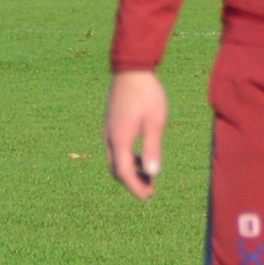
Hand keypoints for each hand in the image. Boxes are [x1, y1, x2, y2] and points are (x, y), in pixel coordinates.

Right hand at [104, 69, 167, 199]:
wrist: (132, 68)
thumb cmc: (147, 94)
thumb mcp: (155, 122)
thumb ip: (153, 148)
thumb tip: (154, 173)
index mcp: (120, 139)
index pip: (124, 173)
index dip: (136, 188)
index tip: (149, 196)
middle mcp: (110, 137)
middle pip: (116, 169)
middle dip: (132, 182)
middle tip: (150, 187)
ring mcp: (108, 129)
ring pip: (115, 159)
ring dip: (130, 169)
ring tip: (149, 172)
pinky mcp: (111, 123)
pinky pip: (115, 148)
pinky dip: (127, 158)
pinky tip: (142, 153)